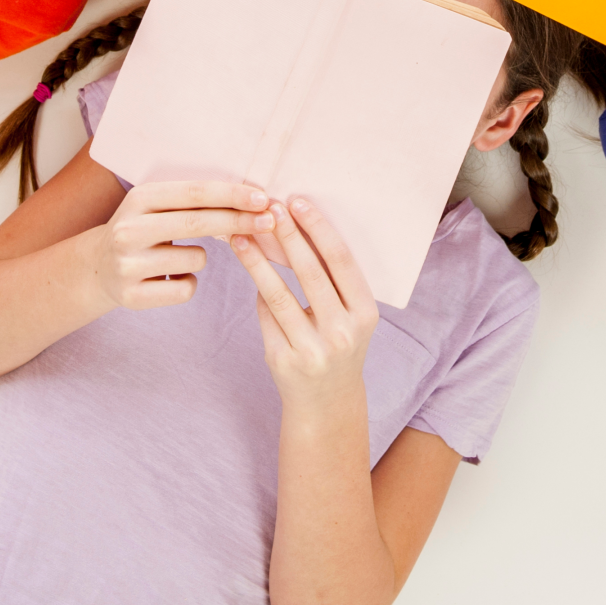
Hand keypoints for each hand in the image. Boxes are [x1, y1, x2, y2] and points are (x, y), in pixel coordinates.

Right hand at [90, 180, 273, 309]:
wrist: (96, 268)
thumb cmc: (144, 230)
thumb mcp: (157, 206)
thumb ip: (194, 201)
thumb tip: (254, 200)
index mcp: (139, 198)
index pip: (194, 193)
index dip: (231, 195)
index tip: (263, 198)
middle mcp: (129, 229)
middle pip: (198, 223)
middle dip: (240, 221)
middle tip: (270, 221)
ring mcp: (127, 264)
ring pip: (196, 260)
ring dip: (201, 259)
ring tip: (177, 257)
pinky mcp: (131, 296)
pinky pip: (186, 289)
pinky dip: (188, 284)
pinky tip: (168, 278)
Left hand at [232, 198, 376, 411]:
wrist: (327, 403)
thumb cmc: (337, 343)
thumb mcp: (349, 314)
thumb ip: (330, 280)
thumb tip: (290, 228)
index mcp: (364, 313)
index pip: (341, 260)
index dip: (318, 227)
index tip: (297, 201)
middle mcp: (342, 332)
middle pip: (309, 272)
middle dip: (287, 235)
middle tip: (268, 208)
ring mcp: (312, 349)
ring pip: (278, 294)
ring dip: (256, 260)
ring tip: (240, 236)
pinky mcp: (284, 360)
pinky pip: (265, 315)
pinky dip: (258, 291)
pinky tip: (249, 269)